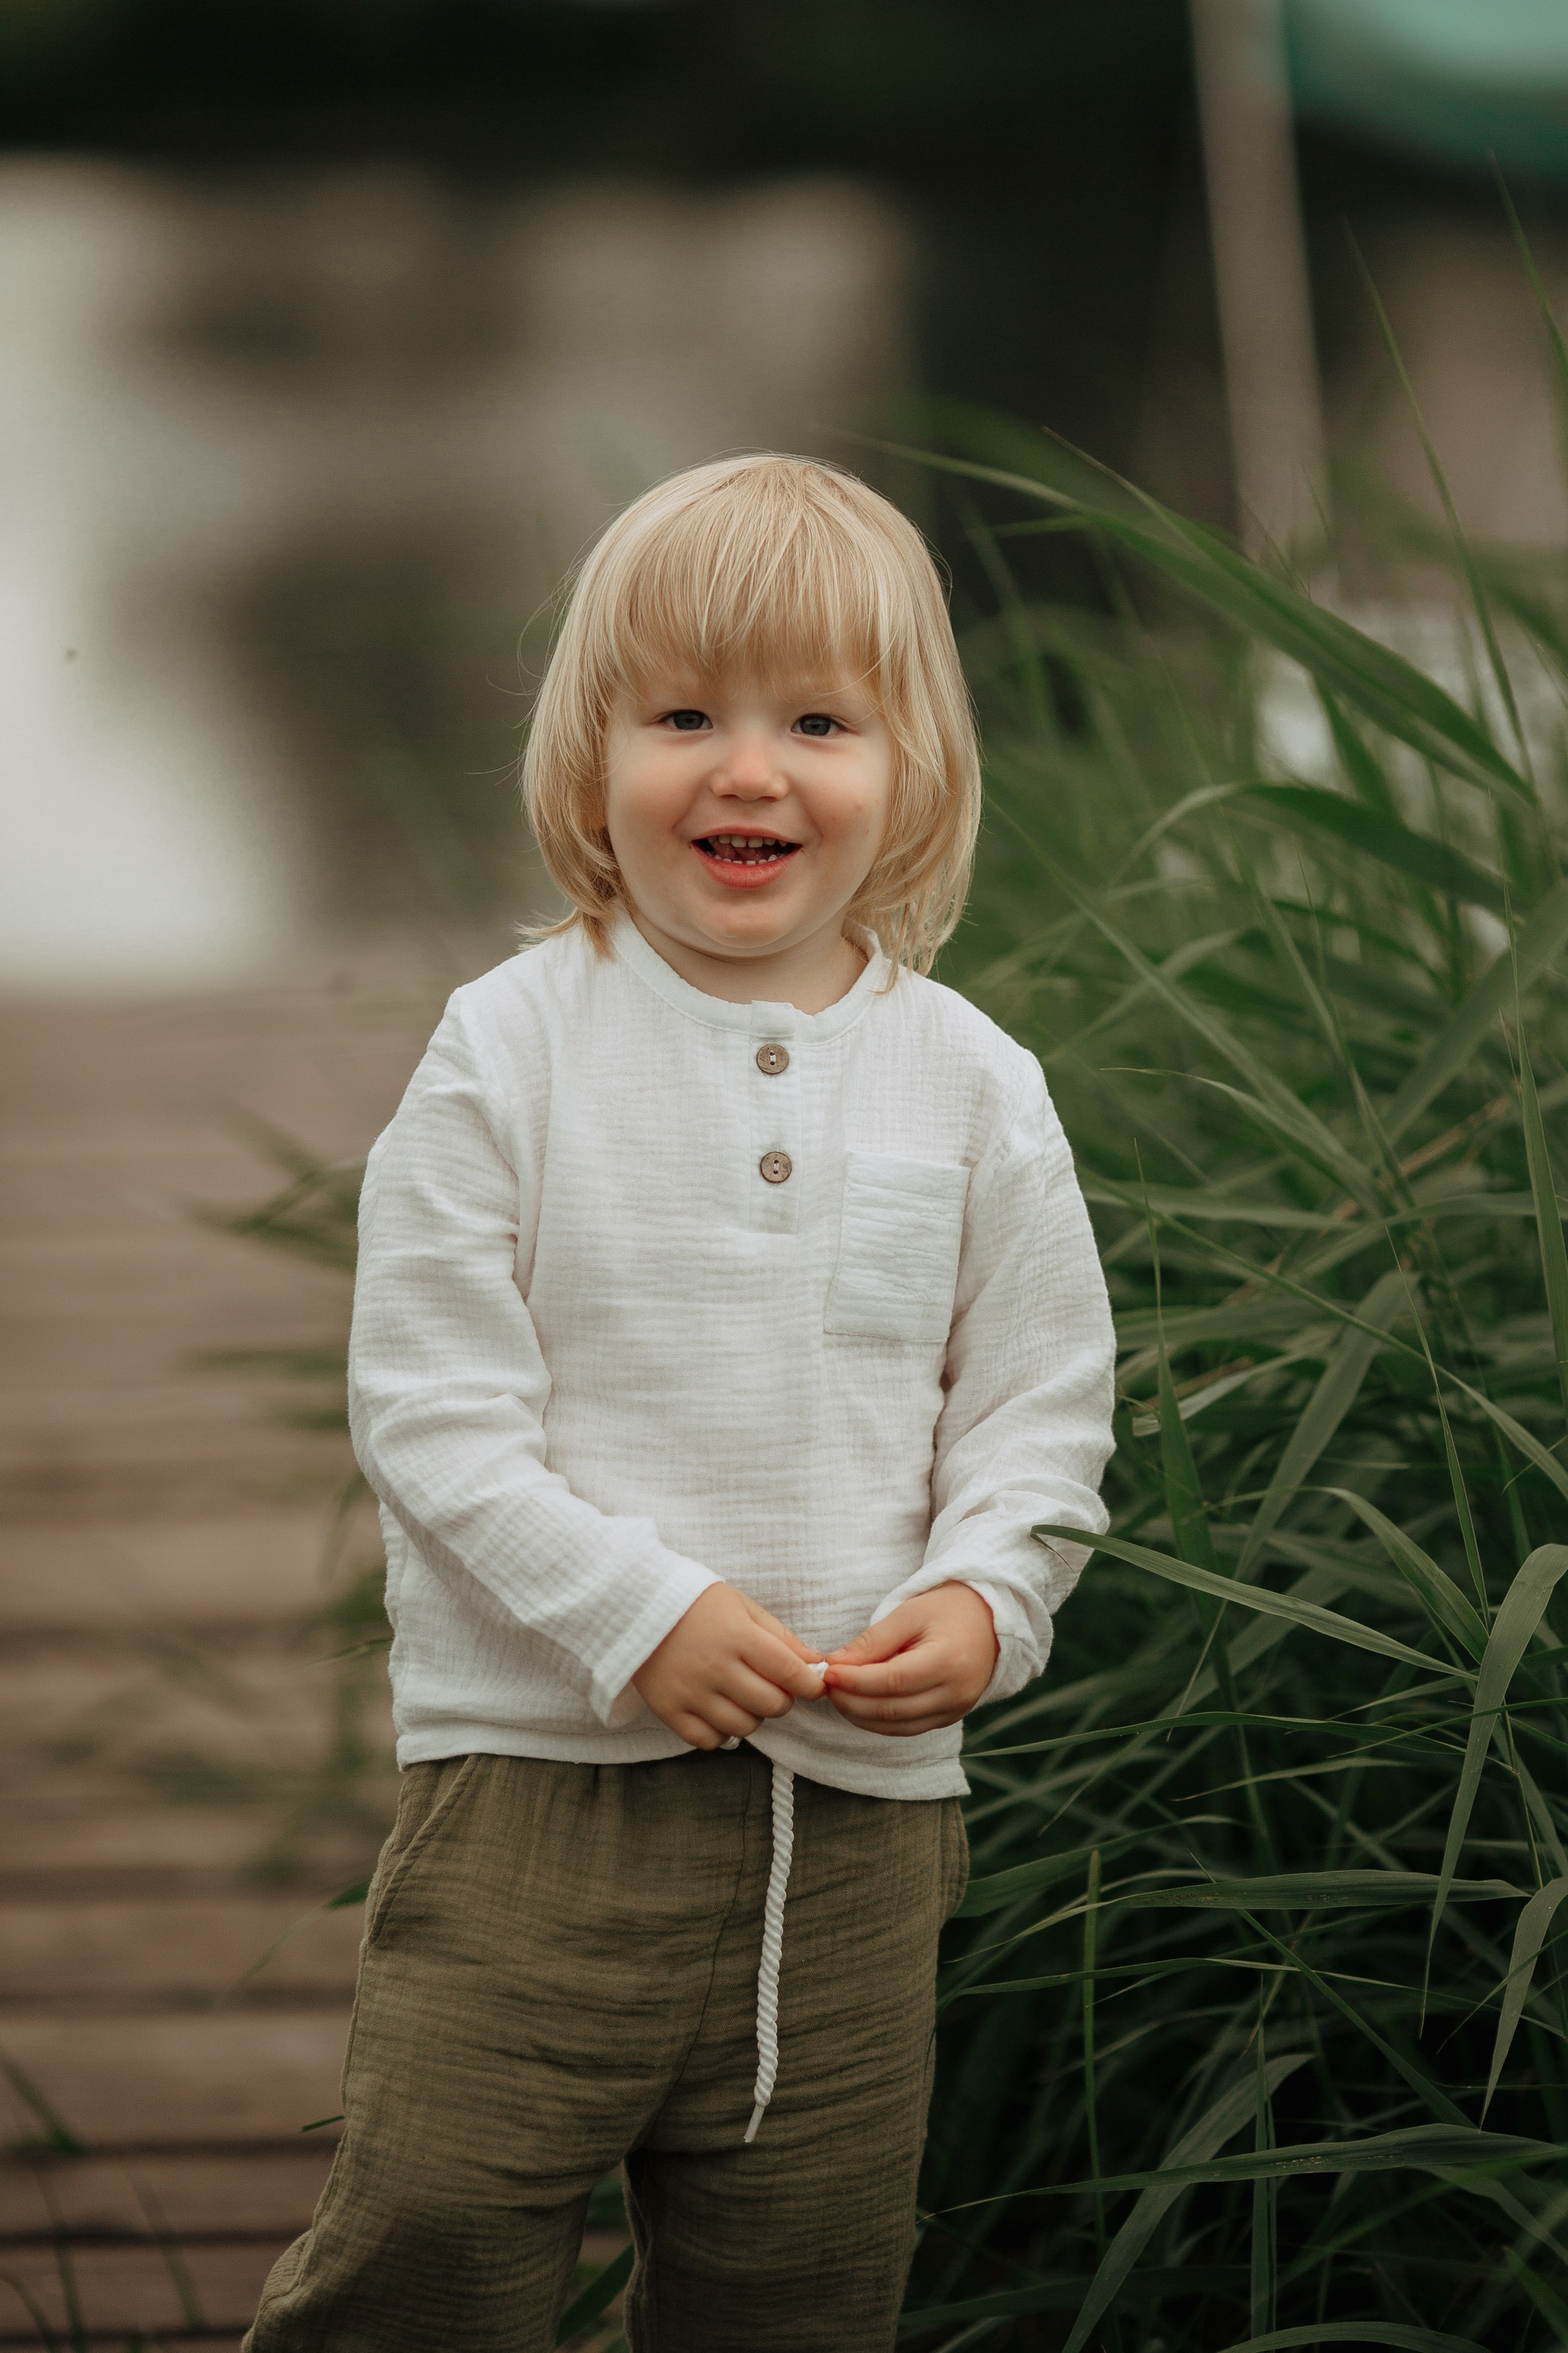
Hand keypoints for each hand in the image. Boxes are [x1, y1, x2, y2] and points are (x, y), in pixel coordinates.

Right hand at [631, 1585, 826, 1750]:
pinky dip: (721, 1732)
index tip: (814, 1685)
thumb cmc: (696, 1604)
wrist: (635, 1606)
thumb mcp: (742, 1607)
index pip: (789, 1672)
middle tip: (772, 1686)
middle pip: (771, 1705)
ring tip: (742, 1696)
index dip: (810, 1684)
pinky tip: (718, 1710)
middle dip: (782, 1699)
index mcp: (737, 1636)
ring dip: (752, 1716)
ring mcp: (690, 1691)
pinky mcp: (669, 1710)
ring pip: (744, 1727)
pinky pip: (709, 1740)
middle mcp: (715, 1667)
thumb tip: (814, 1662)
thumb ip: (780, 1636)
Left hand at [822, 1583, 998, 1736]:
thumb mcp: (909, 1613)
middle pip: (892, 1709)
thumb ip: (873, 1641)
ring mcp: (955, 1710)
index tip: (829, 1671)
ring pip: (897, 1727)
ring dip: (861, 1715)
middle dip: (852, 1701)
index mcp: (948, 1661)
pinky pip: (907, 1729)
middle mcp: (956, 1693)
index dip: (855, 1680)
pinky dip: (879, 1721)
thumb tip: (837, 1664)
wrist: (987, 1620)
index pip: (892, 1681)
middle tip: (827, 1685)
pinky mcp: (950, 1718)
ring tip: (839, 1694)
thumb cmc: (946, 1610)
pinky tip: (860, 1705)